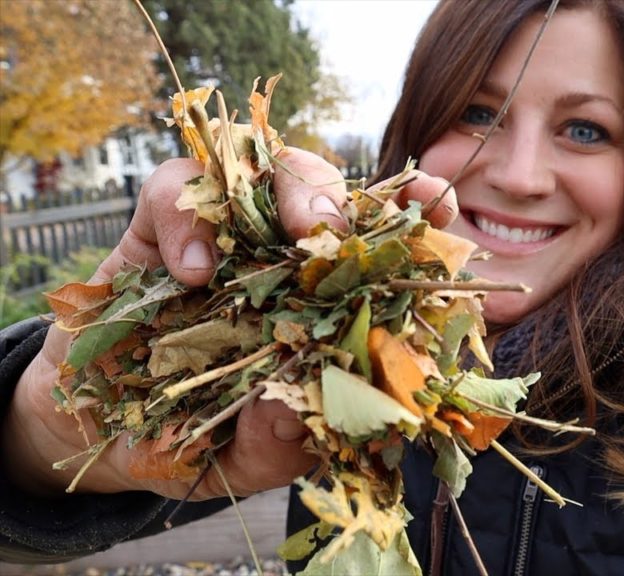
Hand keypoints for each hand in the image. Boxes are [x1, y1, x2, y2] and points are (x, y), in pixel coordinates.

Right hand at [2, 148, 458, 499]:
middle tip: (340, 233)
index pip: (380, 252)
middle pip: (328, 194)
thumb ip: (278, 441)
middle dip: (345, 201)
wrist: (101, 434)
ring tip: (295, 236)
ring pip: (265, 170)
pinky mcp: (159, 228)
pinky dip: (188, 218)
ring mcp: (225, 238)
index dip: (415, 216)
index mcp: (323, 309)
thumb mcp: (247, 458)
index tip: (440, 198)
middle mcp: (282, 263)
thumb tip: (294, 407)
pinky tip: (191, 271)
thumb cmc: (195, 441)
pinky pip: (177, 190)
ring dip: (289, 190)